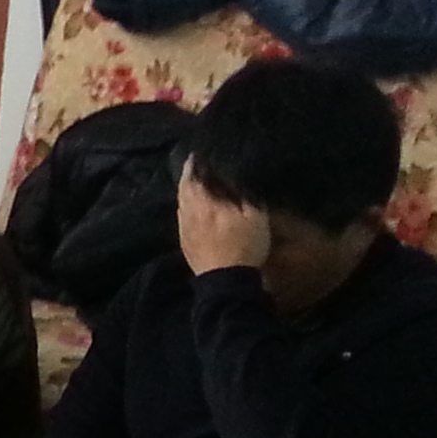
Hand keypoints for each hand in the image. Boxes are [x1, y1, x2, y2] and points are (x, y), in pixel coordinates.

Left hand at [176, 162, 272, 276]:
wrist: (225, 279)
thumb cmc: (243, 246)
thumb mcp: (255, 218)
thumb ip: (245, 198)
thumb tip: (237, 185)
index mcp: (204, 205)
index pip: (193, 180)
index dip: (192, 168)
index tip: (193, 158)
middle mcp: (189, 215)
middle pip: (183, 192)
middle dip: (187, 179)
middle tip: (191, 170)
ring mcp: (184, 230)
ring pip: (181, 206)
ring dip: (185, 194)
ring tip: (191, 187)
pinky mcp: (184, 244)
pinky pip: (182, 220)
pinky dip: (185, 209)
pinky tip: (191, 211)